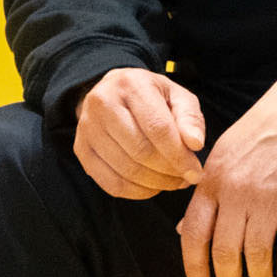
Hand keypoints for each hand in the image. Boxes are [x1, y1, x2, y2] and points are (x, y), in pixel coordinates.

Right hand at [73, 68, 208, 200]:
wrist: (112, 92)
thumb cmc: (153, 97)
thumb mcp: (178, 96)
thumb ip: (190, 118)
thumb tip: (196, 144)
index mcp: (131, 85)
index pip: (158, 128)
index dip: (179, 155)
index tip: (196, 172)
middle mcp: (102, 104)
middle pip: (140, 151)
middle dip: (169, 171)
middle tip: (187, 178)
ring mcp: (86, 128)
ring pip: (126, 170)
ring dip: (156, 183)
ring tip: (175, 181)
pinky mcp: (80, 149)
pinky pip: (110, 182)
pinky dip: (137, 192)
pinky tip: (153, 186)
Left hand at [177, 63, 276, 276]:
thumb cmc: (258, 134)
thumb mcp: (220, 158)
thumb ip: (204, 196)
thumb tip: (185, 231)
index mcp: (212, 182)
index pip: (194, 234)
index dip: (195, 266)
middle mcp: (237, 192)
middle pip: (226, 250)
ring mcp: (269, 198)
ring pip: (258, 252)